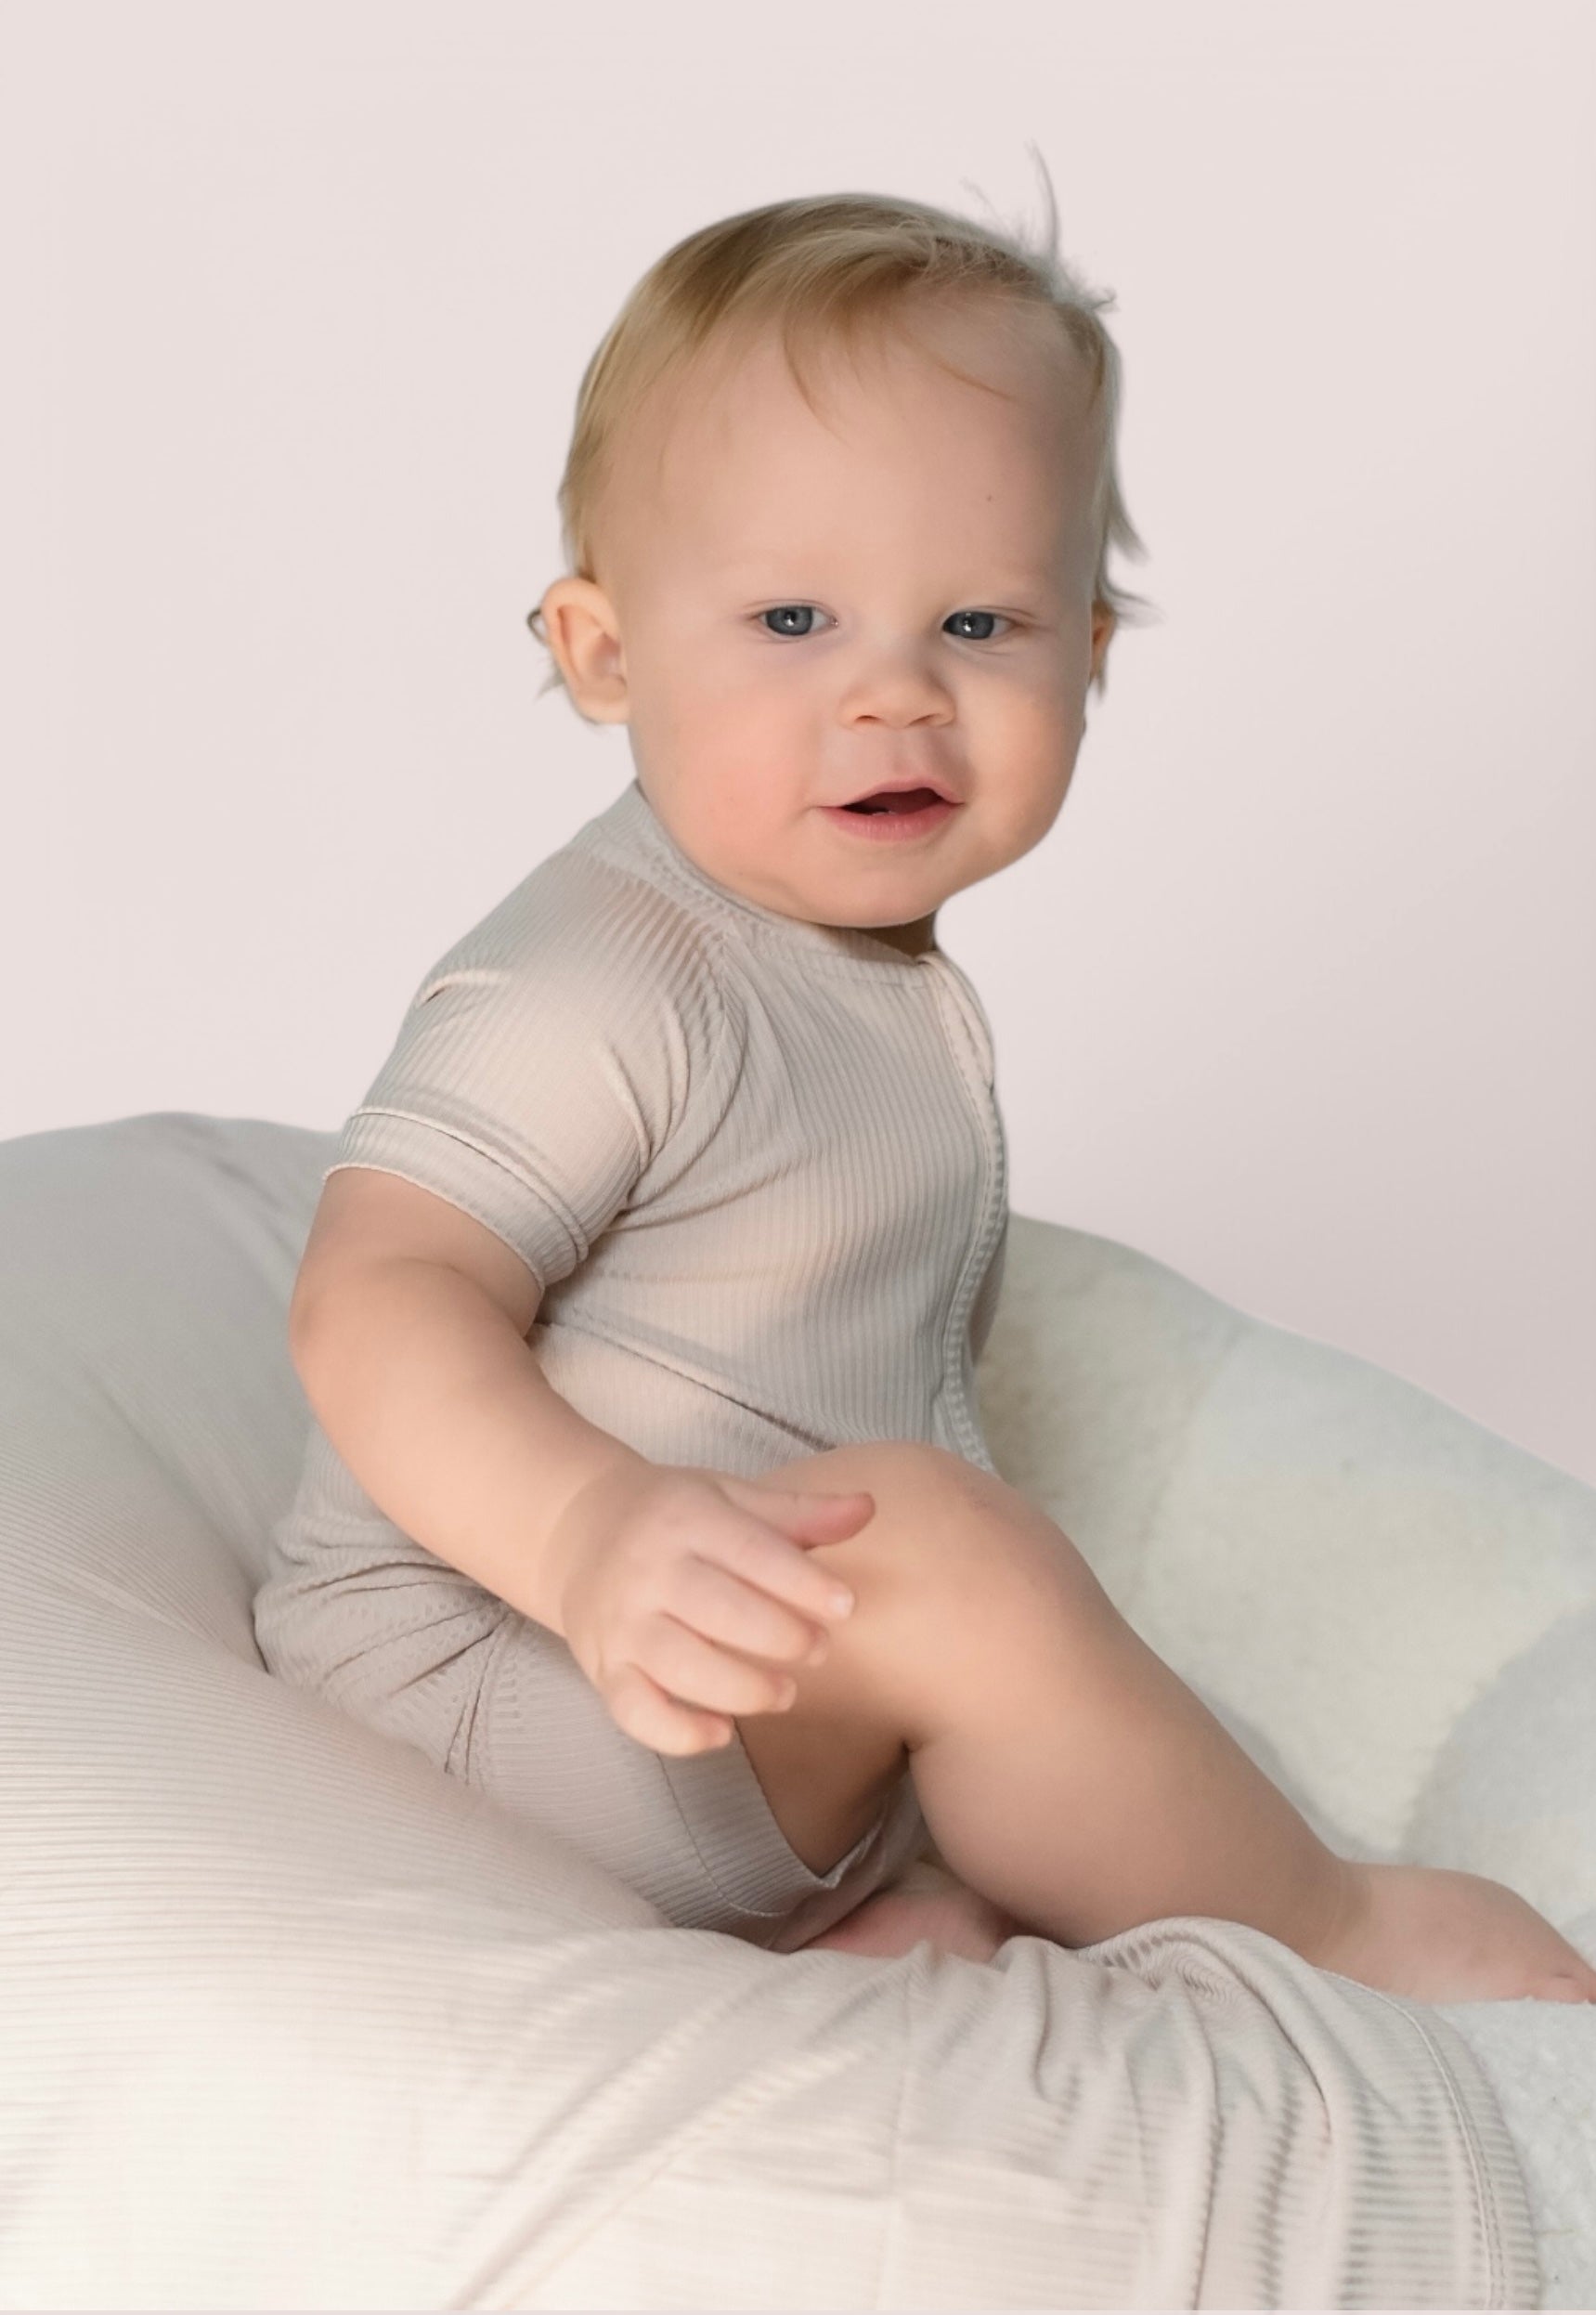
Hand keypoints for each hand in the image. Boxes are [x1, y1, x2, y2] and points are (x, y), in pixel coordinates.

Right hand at [545, 1459, 871, 1755]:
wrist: (577, 1531)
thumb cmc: (673, 1518)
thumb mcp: (731, 1498)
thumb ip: (799, 1512)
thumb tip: (868, 1508)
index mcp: (684, 1519)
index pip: (750, 1552)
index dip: (802, 1583)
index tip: (845, 1607)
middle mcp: (647, 1570)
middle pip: (716, 1609)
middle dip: (778, 1636)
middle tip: (819, 1650)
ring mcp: (621, 1624)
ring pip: (679, 1666)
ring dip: (741, 1688)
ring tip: (785, 1694)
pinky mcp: (604, 1669)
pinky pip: (635, 1712)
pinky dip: (677, 1733)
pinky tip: (721, 1733)